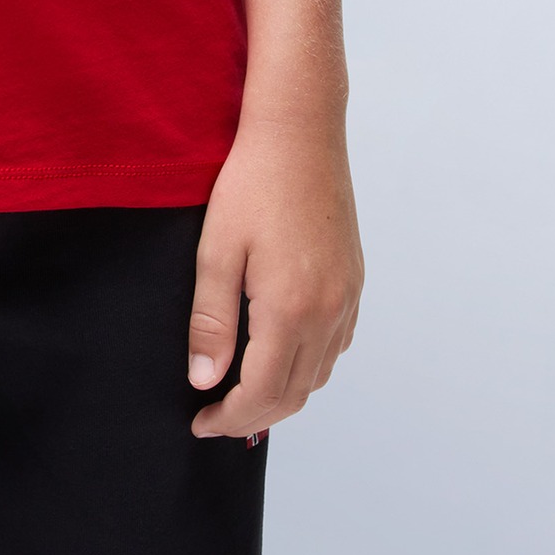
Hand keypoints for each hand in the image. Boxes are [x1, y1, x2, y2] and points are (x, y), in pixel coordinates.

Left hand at [187, 109, 362, 439]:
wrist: (301, 131)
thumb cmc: (252, 182)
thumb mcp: (216, 250)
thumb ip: (210, 321)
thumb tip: (204, 380)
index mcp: (291, 309)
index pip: (261, 392)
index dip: (228, 417)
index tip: (199, 422)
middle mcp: (328, 311)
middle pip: (294, 393)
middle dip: (254, 415)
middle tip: (215, 416)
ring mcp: (347, 296)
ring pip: (319, 373)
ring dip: (283, 393)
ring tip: (243, 391)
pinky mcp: (355, 280)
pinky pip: (337, 344)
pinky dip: (309, 365)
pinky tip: (282, 353)